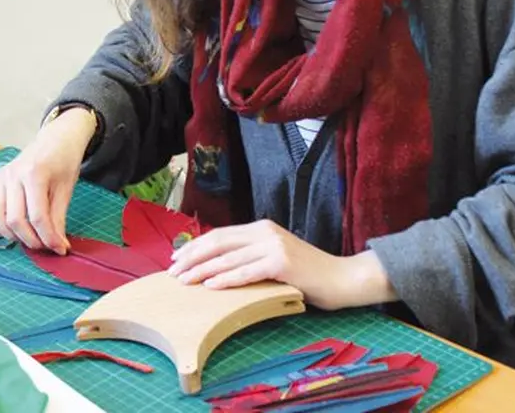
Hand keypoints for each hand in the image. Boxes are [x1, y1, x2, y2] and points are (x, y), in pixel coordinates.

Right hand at [0, 108, 95, 254]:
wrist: (54, 140)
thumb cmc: (62, 162)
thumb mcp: (66, 189)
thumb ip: (59, 218)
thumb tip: (57, 246)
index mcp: (34, 174)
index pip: (38, 216)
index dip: (48, 237)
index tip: (59, 249)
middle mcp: (12, 175)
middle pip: (15, 220)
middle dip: (31, 240)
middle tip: (45, 246)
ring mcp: (0, 178)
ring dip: (11, 235)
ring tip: (28, 238)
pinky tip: (9, 229)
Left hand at [166, 219, 396, 310]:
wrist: (342, 278)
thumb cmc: (307, 274)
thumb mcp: (275, 258)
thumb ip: (251, 257)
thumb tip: (216, 267)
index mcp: (261, 228)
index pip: (220, 235)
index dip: (196, 246)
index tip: (177, 259)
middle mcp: (265, 232)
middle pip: (219, 242)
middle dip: (192, 256)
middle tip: (173, 271)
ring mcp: (274, 246)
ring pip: (229, 258)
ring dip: (203, 270)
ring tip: (184, 281)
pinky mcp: (282, 263)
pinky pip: (247, 272)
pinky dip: (226, 279)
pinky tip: (210, 286)